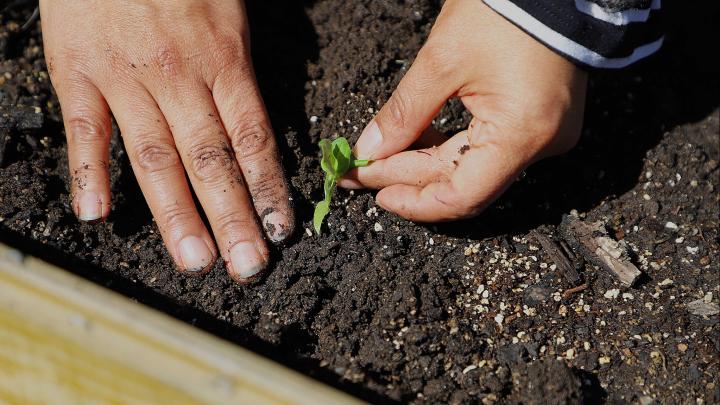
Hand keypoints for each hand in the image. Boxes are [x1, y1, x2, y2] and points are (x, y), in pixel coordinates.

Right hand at [40, 0, 293, 280]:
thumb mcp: (230, 15)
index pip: (252, 139)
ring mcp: (126, 78)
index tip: (280, 231)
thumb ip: (240, 73)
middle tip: (248, 266)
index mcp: (223, 62)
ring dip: (176, 214)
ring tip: (196, 261)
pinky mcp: (78, 71)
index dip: (268, 188)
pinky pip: (85, 129)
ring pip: (155, 157)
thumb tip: (257, 128)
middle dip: (232, 217)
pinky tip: (97, 215)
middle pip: (210, 160)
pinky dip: (89, 172)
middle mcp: (179, 78)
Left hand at [339, 0, 586, 220]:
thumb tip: (369, 152)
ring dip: (425, 164)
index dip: (414, 203)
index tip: (373, 192)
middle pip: (464, 183)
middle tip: (361, 172)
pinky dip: (449, 148)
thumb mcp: (442, 60)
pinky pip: (489, 149)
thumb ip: (404, 114)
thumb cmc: (503, 10)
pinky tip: (416, 140)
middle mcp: (540, 145)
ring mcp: (544, 135)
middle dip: (408, 178)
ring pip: (473, 168)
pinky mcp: (539, 121)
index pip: (462, 196)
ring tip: (379, 157)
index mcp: (521, 135)